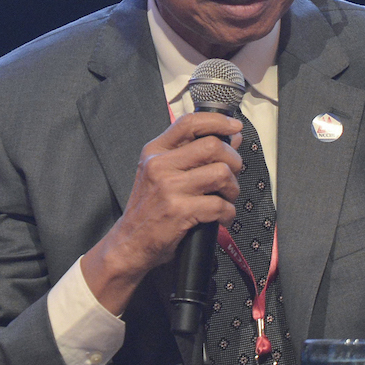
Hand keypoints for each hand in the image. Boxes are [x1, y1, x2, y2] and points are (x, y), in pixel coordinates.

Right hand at [81, 112, 242, 313]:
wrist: (129, 243)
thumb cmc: (149, 208)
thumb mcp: (162, 173)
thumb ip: (193, 153)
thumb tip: (231, 138)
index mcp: (155, 151)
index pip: (190, 122)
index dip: (218, 121)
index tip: (235, 127)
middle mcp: (160, 165)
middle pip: (213, 146)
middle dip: (233, 161)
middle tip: (232, 174)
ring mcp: (169, 188)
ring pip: (221, 174)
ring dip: (232, 188)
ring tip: (226, 197)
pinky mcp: (179, 211)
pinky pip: (219, 205)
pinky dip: (228, 213)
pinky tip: (221, 217)